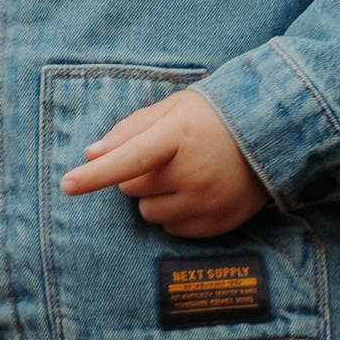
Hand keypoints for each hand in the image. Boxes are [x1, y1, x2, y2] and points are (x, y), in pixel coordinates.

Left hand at [60, 89, 265, 237]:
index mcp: (179, 136)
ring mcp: (207, 202)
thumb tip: (90, 153)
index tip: (66, 184)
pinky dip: (175, 213)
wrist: (272, 136)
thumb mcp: (172, 110)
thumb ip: (129, 129)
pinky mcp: (218, 224)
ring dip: (154, 197)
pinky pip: (172, 230)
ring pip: (148, 213)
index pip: (128, 158)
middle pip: (131, 188)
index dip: (95, 174)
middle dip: (136, 175)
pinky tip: (196, 192)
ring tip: (183, 175)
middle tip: (165, 158)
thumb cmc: (213, 118)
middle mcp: (193, 172)